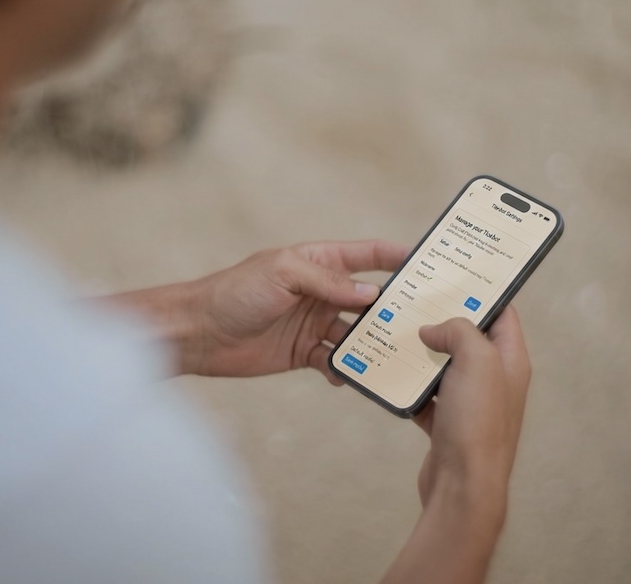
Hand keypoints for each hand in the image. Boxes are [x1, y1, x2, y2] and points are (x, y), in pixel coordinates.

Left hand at [108, 240, 408, 378]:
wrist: (198, 332)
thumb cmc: (235, 292)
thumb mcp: (283, 273)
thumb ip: (329, 283)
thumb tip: (372, 295)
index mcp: (319, 261)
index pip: (369, 255)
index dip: (399, 257)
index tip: (432, 265)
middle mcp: (322, 291)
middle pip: (371, 299)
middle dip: (397, 308)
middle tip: (427, 320)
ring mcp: (315, 323)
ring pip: (357, 334)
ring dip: (375, 344)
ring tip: (398, 356)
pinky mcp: (304, 353)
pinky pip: (337, 362)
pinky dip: (348, 370)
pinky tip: (355, 377)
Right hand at [380, 308, 531, 583]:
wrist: (462, 486)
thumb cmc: (478, 425)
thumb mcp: (477, 361)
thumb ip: (459, 331)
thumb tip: (434, 329)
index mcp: (511, 360)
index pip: (502, 314)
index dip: (481, 293)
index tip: (453, 276)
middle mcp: (494, 380)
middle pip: (469, 339)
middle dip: (443, 321)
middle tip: (416, 301)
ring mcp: (470, 403)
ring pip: (444, 366)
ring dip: (422, 353)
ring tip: (398, 333)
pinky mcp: (447, 424)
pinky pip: (426, 395)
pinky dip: (410, 386)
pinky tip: (391, 375)